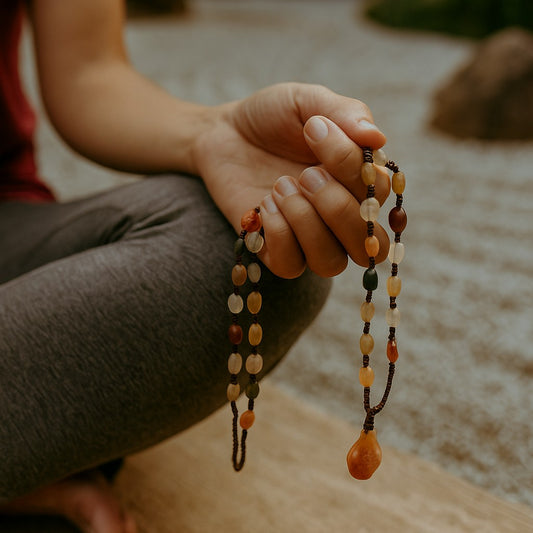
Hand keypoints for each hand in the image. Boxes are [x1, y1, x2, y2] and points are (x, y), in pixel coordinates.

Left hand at [193, 83, 390, 278]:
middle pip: (369, 245)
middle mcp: (341, 216)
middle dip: (337, 207)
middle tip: (305, 173)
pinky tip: (264, 204)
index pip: (379, 192)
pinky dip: (280, 235)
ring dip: (307, 224)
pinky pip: (291, 266)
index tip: (314, 128)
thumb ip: (344, 113)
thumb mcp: (306, 102)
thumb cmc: (272, 118)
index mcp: (359, 181)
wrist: (223, 133)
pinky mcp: (275, 250)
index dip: (352, 166)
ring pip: (332, 263)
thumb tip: (378, 138)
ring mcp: (309, 237)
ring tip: (280, 187)